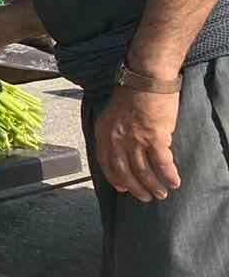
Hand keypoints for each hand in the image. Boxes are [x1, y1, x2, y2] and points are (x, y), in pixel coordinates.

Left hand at [94, 85, 180, 202]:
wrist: (145, 79)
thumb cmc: (130, 93)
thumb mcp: (111, 114)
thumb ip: (114, 133)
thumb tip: (121, 150)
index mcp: (104, 133)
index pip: (106, 163)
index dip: (115, 178)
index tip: (122, 188)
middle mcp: (116, 140)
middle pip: (125, 171)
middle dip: (135, 187)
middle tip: (145, 197)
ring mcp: (135, 140)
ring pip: (143, 171)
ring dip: (152, 185)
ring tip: (160, 194)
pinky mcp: (154, 138)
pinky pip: (161, 163)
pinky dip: (168, 175)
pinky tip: (174, 182)